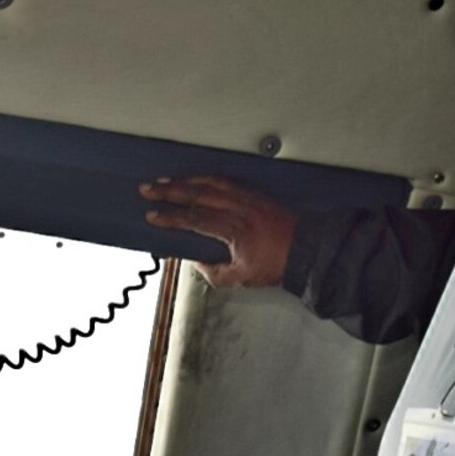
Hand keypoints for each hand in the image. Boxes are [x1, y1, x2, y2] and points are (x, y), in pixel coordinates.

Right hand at [140, 176, 297, 287]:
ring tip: (165, 181)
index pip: (193, 219)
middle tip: (148, 189)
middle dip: (169, 191)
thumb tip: (198, 264)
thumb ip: (215, 273)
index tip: (152, 216)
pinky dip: (205, 177)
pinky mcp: (254, 193)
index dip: (170, 217)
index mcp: (232, 228)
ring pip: (209, 182)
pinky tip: (196, 178)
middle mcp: (237, 207)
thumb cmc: (277, 263)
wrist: (306, 249)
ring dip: (184, 180)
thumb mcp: (243, 277)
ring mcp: (246, 197)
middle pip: (196, 194)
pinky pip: (224, 180)